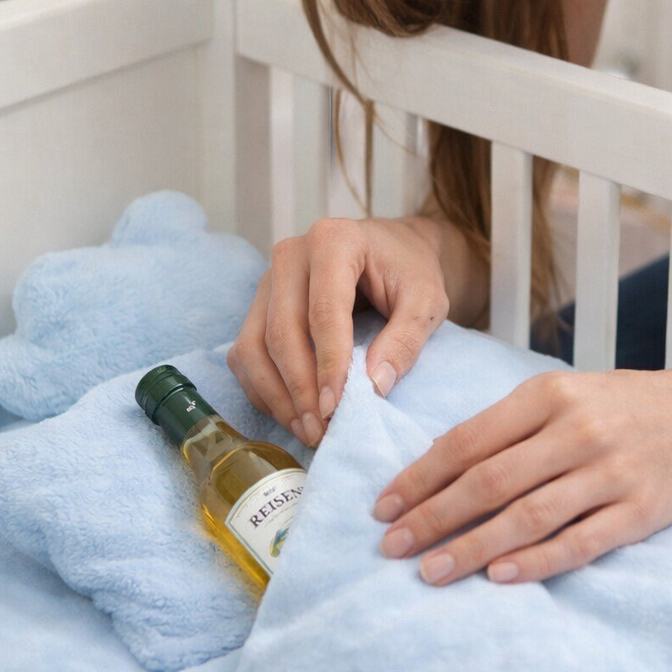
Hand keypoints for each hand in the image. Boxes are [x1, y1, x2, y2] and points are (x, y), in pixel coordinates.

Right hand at [226, 217, 450, 448]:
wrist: (391, 250)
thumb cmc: (408, 272)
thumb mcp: (426, 300)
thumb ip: (406, 339)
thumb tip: (375, 386)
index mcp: (333, 241)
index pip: (323, 311)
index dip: (327, 364)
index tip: (335, 408)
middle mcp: (290, 255)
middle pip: (281, 331)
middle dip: (299, 388)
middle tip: (321, 429)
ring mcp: (268, 280)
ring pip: (253, 345)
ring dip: (276, 395)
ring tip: (307, 430)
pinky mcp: (258, 305)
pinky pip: (245, 353)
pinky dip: (262, 389)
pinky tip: (291, 414)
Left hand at [371, 366, 671, 586]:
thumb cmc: (611, 408)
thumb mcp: (556, 396)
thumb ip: (502, 427)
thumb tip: (431, 465)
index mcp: (547, 395)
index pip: (468, 440)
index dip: (420, 476)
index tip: (383, 506)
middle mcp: (576, 431)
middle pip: (490, 480)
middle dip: (433, 517)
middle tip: (391, 546)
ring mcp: (610, 472)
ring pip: (528, 516)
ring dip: (472, 546)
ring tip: (430, 571)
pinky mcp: (639, 512)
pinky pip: (579, 543)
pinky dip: (536, 562)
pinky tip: (498, 578)